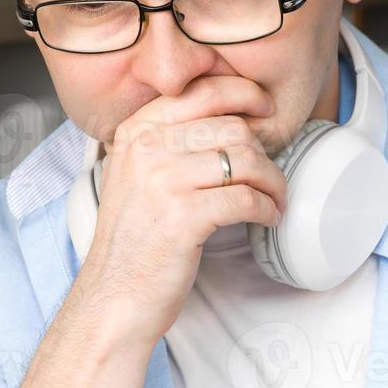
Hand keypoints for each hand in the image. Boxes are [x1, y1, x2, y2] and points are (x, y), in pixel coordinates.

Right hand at [73, 75, 289, 343]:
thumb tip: (230, 119)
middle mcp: (146, 150)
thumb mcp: (135, 175)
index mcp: (135, 133)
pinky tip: (267, 218)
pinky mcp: (183, 218)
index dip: (244, 94)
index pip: (202, 91)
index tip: (265, 108)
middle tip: (270, 177)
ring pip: (246, 161)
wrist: (114, 296)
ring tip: (274, 199)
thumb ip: (168, 141)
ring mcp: (163, 182)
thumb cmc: (133, 240)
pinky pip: (246, 199)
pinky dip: (267, 209)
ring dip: (272, 182)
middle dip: (263, 152)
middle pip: (232, 127)